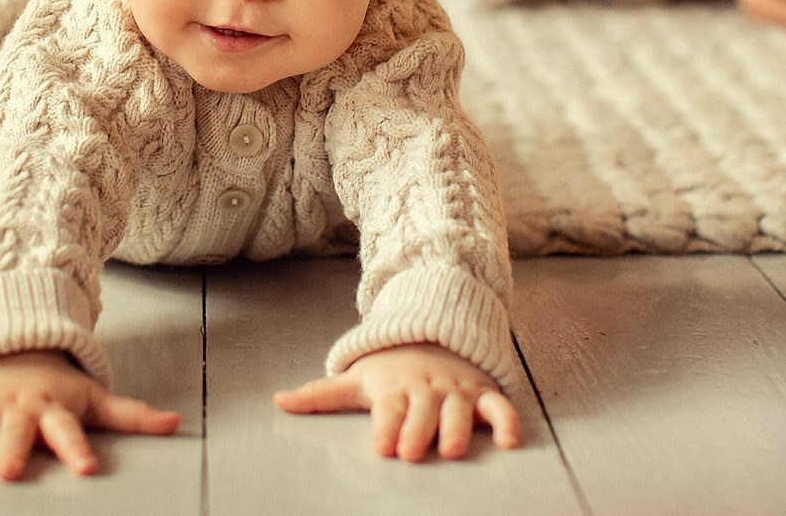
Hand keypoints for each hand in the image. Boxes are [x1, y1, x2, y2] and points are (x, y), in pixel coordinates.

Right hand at [0, 350, 180, 479]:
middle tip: (10, 473)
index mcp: (53, 411)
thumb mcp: (96, 398)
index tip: (87, 468)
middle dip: (12, 450)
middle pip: (16, 431)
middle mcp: (19, 410)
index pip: (70, 432)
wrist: (19, 350)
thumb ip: (132, 416)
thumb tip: (176, 424)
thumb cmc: (60, 388)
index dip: (78, 449)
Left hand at [273, 344, 518, 461]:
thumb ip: (319, 394)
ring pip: (459, 410)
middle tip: (410, 452)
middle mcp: (425, 389)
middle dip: (416, 431)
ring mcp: (456, 391)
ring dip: (456, 428)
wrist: (433, 334)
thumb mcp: (355, 378)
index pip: (389, 408)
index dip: (386, 427)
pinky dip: (506, 422)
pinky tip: (508, 442)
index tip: (381, 447)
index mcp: (394, 388)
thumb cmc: (389, 368)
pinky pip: (499, 406)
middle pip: (422, 412)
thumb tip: (277, 401)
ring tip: (452, 449)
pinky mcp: (482, 394)